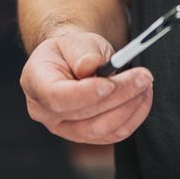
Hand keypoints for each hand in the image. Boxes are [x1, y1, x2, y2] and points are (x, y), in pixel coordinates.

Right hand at [19, 29, 152, 144]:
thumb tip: (91, 66)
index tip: (111, 83)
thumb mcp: (76, 41)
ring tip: (145, 83)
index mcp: (35, 82)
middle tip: (144, 77)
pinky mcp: (86, 137)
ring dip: (129, 107)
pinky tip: (142, 97)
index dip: (85, 94)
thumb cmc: (74, 50)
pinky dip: (133, 117)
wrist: (75, 63)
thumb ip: (82, 52)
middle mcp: (45, 112)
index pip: (57, 97)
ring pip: (101, 129)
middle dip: (119, 95)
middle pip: (84, 114)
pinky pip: (113, 134)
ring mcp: (64, 129)